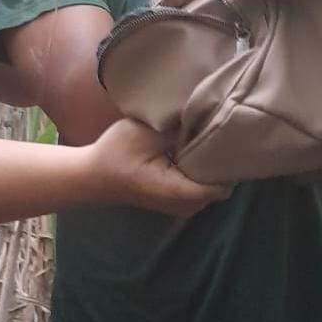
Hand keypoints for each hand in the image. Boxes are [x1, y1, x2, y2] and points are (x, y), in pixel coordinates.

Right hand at [84, 117, 229, 217]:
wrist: (92, 175)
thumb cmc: (115, 154)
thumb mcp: (145, 133)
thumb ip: (178, 127)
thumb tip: (207, 116)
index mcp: (179, 192)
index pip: (223, 184)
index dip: (228, 161)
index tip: (227, 137)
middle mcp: (185, 206)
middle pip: (221, 184)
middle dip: (221, 160)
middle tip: (217, 130)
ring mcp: (181, 206)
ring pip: (211, 185)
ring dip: (209, 163)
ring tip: (204, 136)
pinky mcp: (176, 199)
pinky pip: (200, 185)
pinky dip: (199, 168)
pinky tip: (191, 147)